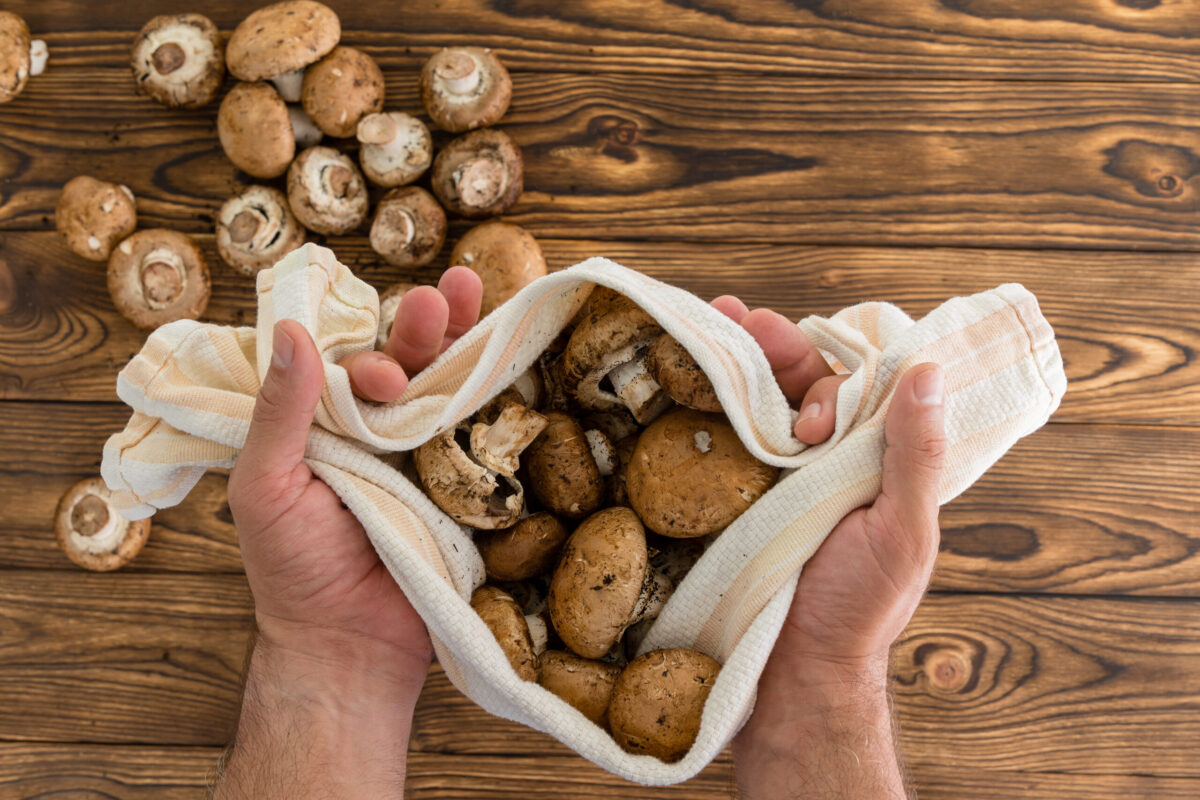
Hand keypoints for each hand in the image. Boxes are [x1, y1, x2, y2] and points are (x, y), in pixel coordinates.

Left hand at [226, 267, 482, 676]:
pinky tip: (509, 348)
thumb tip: (293, 333)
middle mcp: (374, 432)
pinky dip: (494, 391)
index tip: (379, 377)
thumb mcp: (265, 486)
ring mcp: (422, 456)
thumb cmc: (293, 568)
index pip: (346, 365)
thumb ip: (279, 413)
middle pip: (404, 363)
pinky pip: (479, 432)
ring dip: (459, 340)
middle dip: (422, 328)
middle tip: (441, 298)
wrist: (350, 642)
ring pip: (444, 386)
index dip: (367, 356)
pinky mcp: (461, 483)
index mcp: (322, 426)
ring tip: (472, 293)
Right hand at [715, 298, 945, 798]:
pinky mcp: (718, 498)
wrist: (792, 676)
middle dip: (766, 344)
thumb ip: (914, 453)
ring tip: (704, 319)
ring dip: (728, 358)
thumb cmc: (858, 609)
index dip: (823, 378)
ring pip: (746, 402)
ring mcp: (760, 477)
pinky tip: (673, 371)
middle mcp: (811, 461)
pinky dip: (693, 402)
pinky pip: (707, 441)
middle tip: (735, 314)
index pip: (844, 387)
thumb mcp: (902, 530)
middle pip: (789, 382)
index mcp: (861, 460)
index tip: (809, 419)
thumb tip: (929, 372)